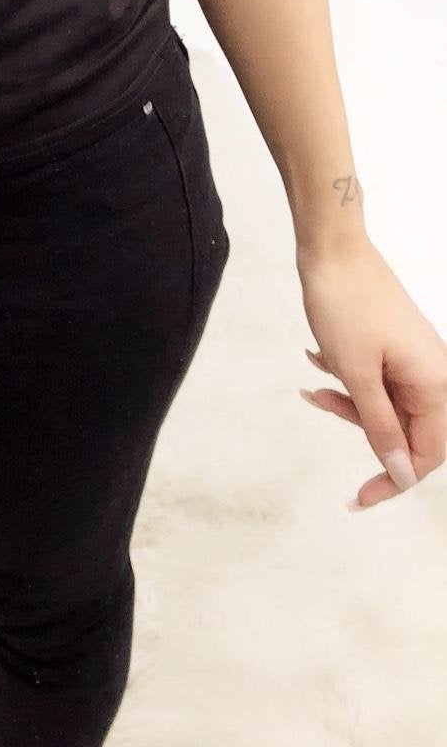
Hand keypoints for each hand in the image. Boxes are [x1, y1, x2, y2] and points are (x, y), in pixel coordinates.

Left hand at [296, 236, 446, 508]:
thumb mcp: (357, 375)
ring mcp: (413, 358)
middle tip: (321, 404)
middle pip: (406, 431)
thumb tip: (399, 473)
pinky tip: (317, 357)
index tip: (358, 497)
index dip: (393, 479)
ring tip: (312, 384)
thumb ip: (379, 427)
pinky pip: (374, 379)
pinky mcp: (392, 345)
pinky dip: (346, 377)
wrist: (332, 248)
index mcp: (435, 386)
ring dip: (347, 401)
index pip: (425, 455)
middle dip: (361, 426)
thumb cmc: (346, 306)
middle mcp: (432, 374)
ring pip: (385, 404)